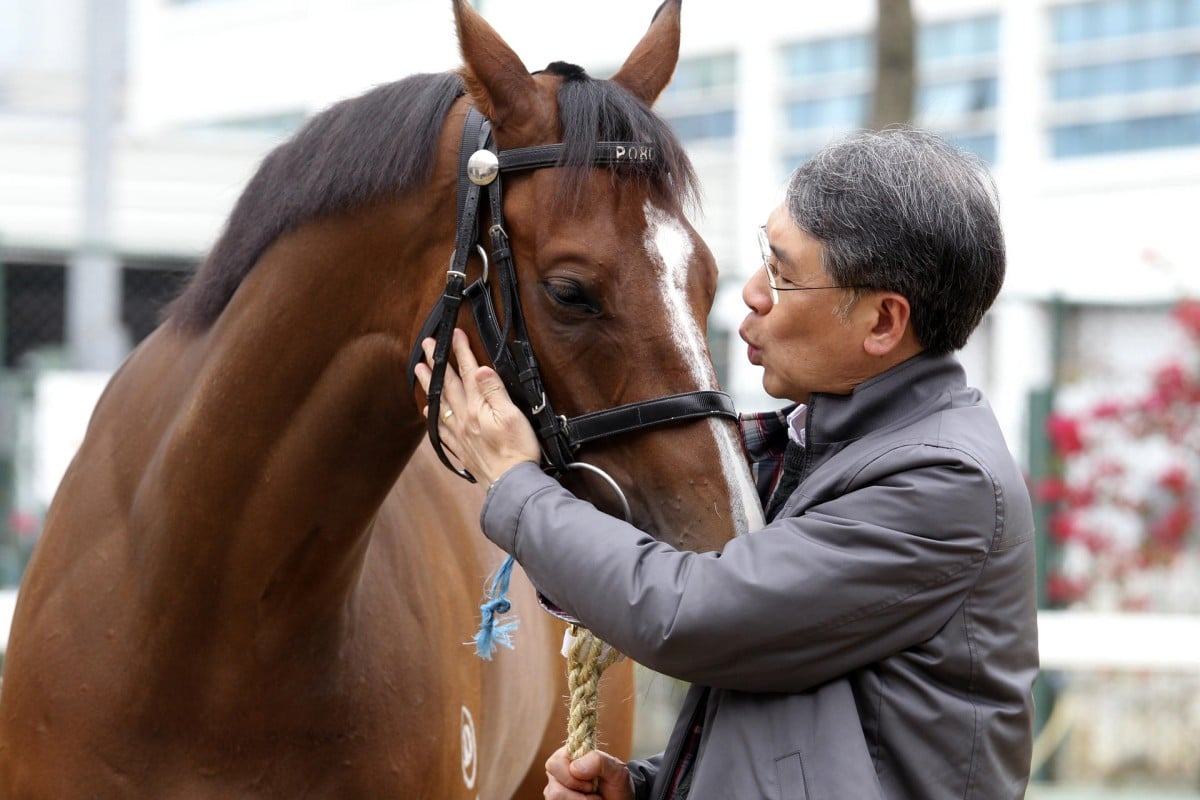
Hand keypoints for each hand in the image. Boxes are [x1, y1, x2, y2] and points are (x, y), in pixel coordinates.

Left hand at [413, 328, 539, 484]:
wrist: (511, 484)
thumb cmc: (517, 451)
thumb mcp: (512, 416)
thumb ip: (494, 391)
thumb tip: (479, 369)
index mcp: (476, 408)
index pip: (467, 372)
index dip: (461, 351)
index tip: (454, 334)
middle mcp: (463, 419)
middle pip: (448, 384)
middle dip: (438, 362)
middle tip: (427, 345)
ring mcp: (459, 434)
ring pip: (439, 403)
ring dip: (429, 384)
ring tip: (418, 369)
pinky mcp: (460, 447)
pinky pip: (440, 427)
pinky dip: (432, 415)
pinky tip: (428, 409)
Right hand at [544, 746, 634, 799]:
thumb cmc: (616, 784)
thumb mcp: (616, 770)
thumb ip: (599, 761)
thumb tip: (574, 768)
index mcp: (569, 756)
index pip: (555, 764)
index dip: (571, 777)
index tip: (591, 783)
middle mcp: (558, 773)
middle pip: (554, 788)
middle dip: (578, 795)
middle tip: (593, 792)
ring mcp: (556, 790)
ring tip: (593, 799)